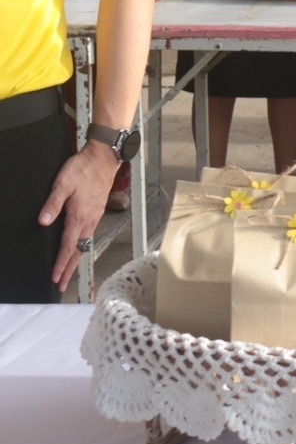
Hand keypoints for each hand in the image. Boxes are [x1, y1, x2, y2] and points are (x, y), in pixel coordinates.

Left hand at [39, 142, 117, 292]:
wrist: (104, 158)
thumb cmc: (83, 169)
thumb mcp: (62, 184)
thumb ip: (53, 204)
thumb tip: (43, 222)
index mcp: (80, 216)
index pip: (69, 246)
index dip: (61, 264)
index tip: (55, 278)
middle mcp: (90, 220)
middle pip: (79, 251)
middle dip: (69, 270)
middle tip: (62, 285)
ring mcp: (95, 216)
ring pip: (85, 244)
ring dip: (76, 260)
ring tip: (68, 272)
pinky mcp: (97, 211)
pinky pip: (89, 235)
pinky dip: (82, 247)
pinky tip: (78, 248)